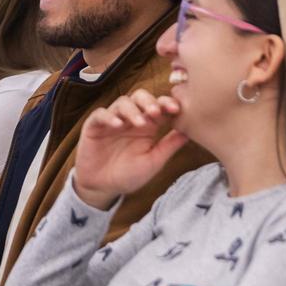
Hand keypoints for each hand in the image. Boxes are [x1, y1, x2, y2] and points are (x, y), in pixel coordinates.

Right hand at [74, 90, 188, 209]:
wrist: (103, 188)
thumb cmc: (129, 175)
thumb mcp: (154, 161)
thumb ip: (170, 145)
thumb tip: (191, 131)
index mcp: (148, 126)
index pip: (158, 106)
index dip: (167, 104)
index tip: (176, 110)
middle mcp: (130, 119)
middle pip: (140, 97)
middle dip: (149, 101)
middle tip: (156, 112)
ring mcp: (112, 121)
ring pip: (122, 102)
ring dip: (132, 110)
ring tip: (139, 123)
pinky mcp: (94, 126)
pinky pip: (100, 114)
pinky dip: (109, 116)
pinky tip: (117, 125)